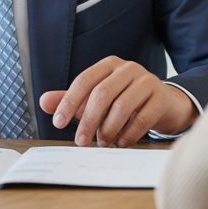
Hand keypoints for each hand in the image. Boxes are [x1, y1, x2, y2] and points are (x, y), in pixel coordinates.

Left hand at [39, 56, 196, 146]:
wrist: (164, 103)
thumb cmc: (124, 100)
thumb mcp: (96, 99)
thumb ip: (71, 100)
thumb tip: (43, 102)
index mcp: (109, 64)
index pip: (84, 80)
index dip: (69, 102)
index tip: (58, 124)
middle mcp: (128, 68)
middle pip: (102, 94)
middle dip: (88, 120)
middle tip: (80, 142)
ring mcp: (147, 80)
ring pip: (122, 107)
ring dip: (108, 130)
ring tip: (102, 143)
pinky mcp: (161, 97)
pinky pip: (142, 118)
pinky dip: (128, 135)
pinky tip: (120, 144)